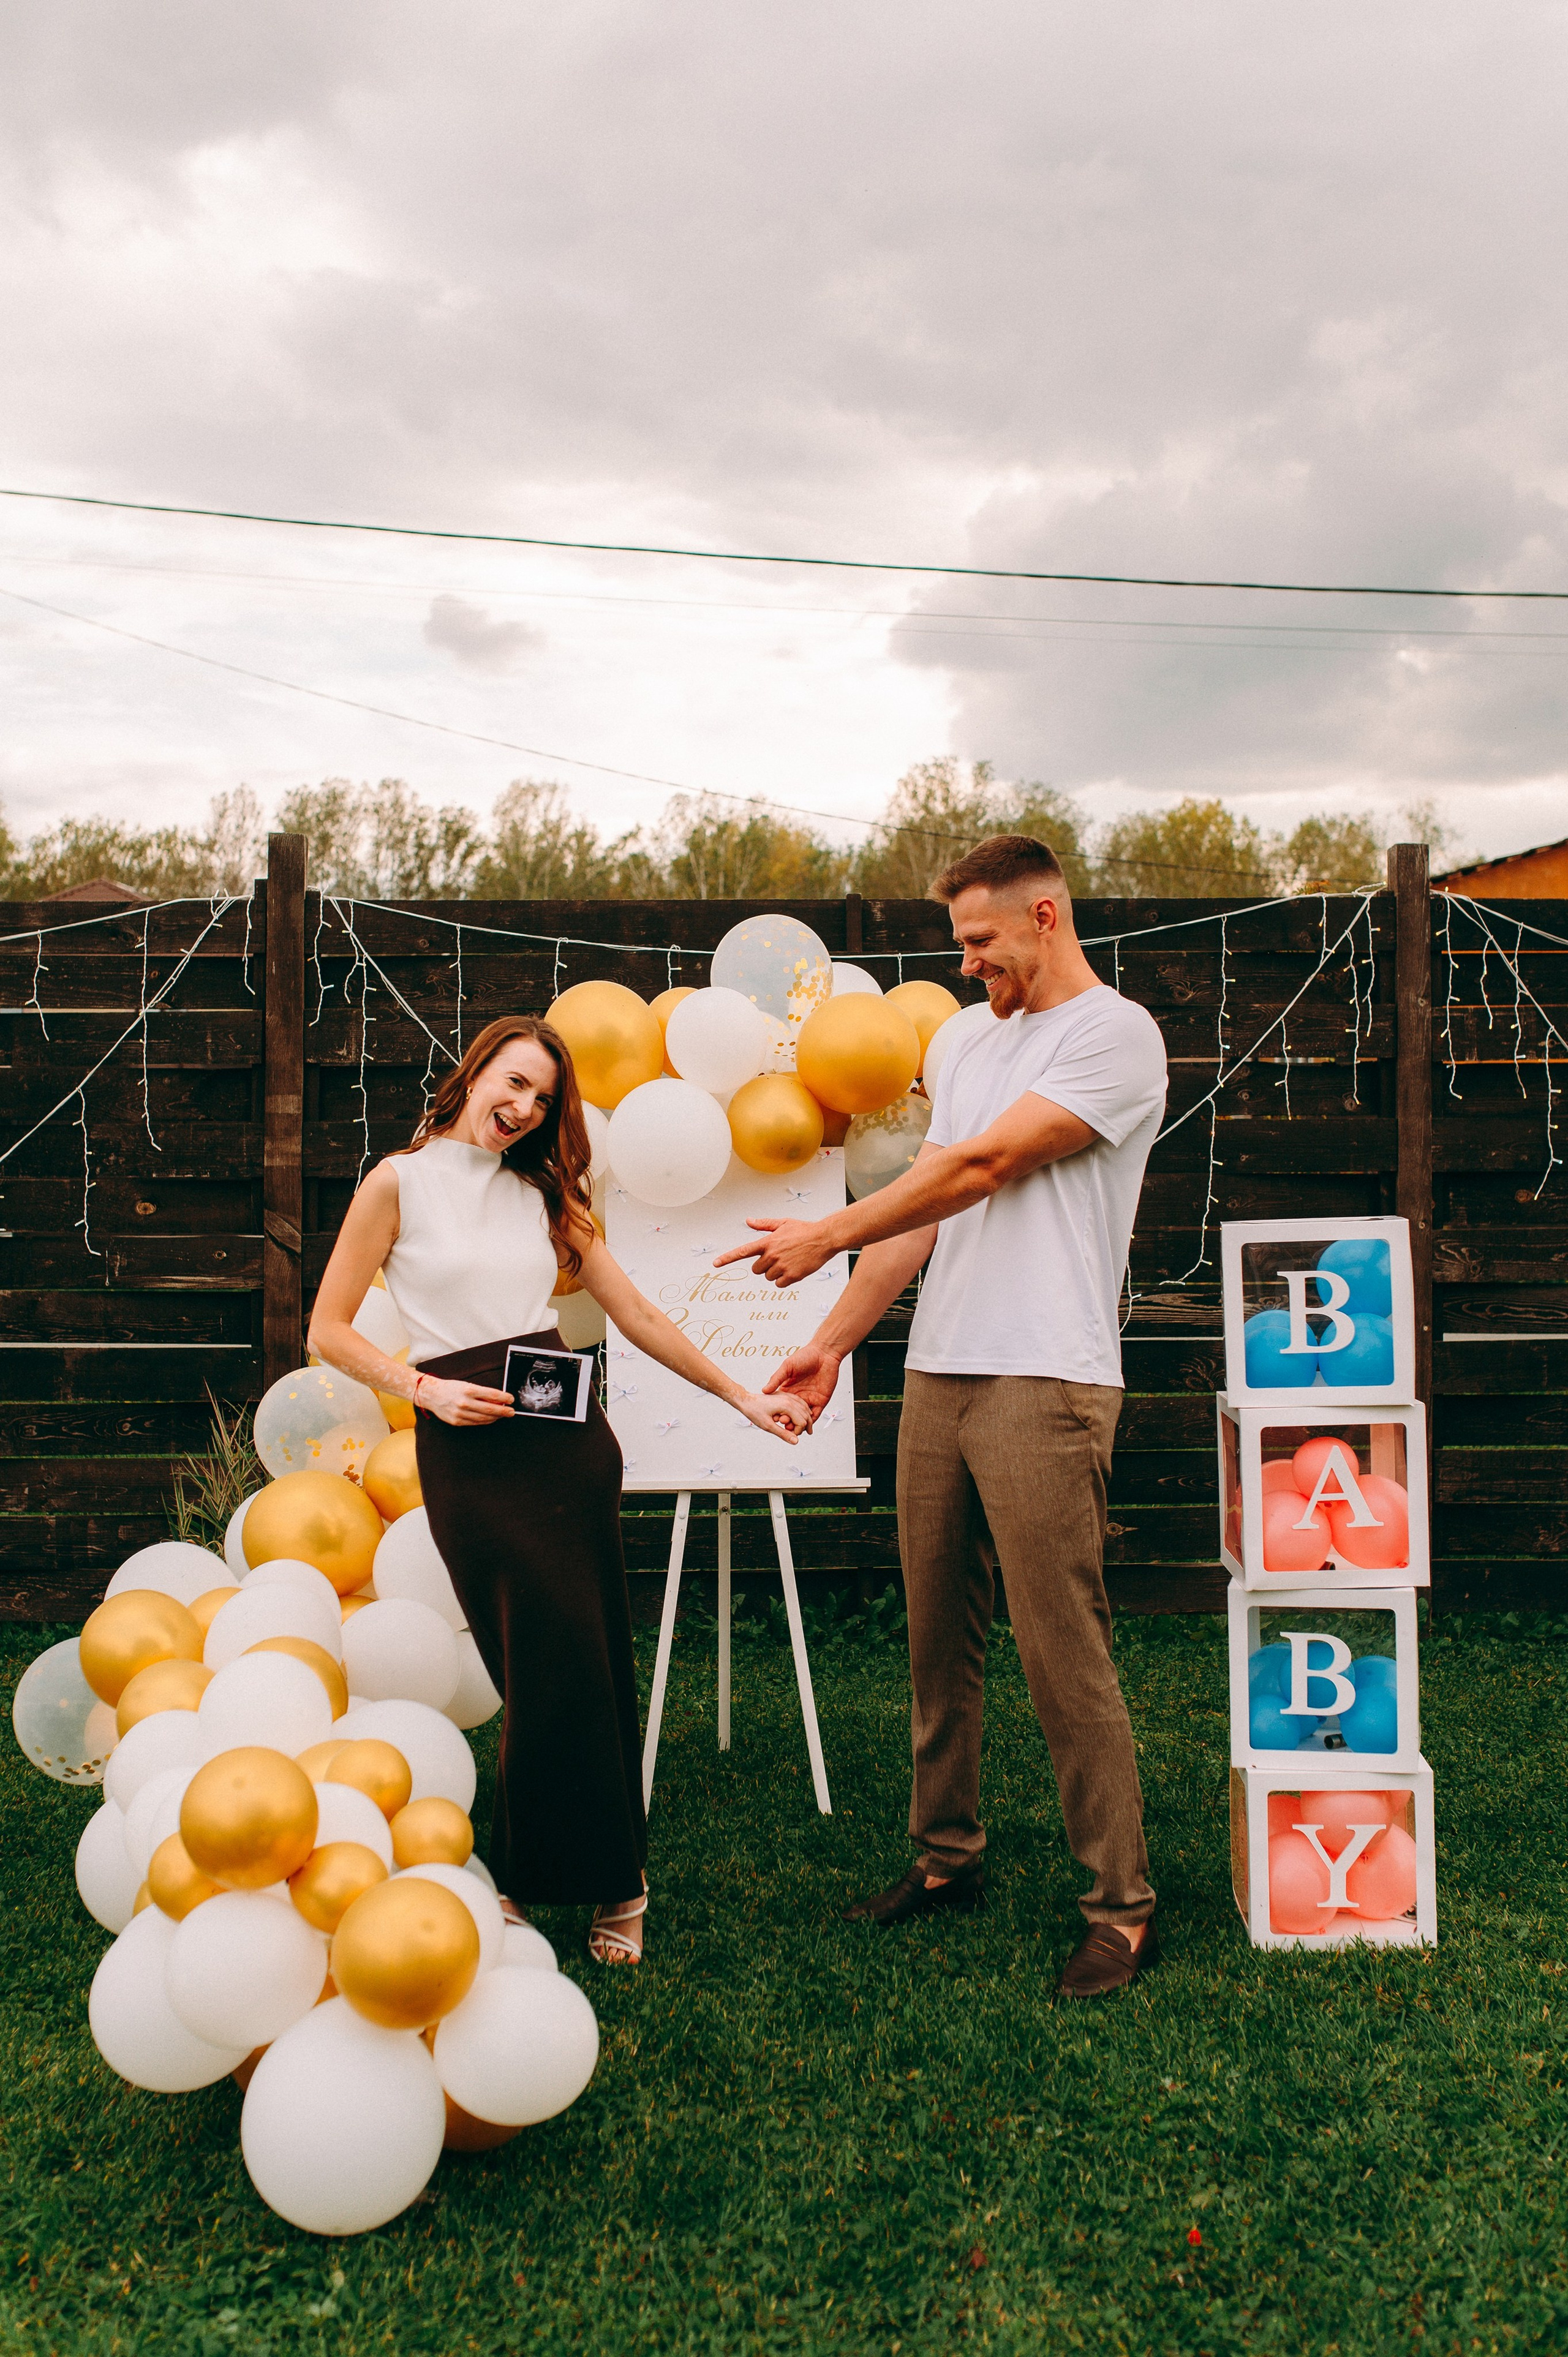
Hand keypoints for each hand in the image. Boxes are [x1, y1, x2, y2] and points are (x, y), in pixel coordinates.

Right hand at [418, 1377, 514, 1426]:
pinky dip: (486, 1421)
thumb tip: (498, 1399)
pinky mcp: (457, 1422)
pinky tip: (492, 1419)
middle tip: (512, 1411)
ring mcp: (460, 1413)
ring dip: (496, 1417)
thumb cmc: (451, 1388)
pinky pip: (476, 1423)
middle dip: (503, 1411)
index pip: (491, 1395)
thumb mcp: (467, 1385)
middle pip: (490, 1409)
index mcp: (468, 1390)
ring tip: (503, 1415)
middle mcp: (464, 1402)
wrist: (432, 1395)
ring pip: (484, 1418)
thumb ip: (482, 1393)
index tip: (511, 1399)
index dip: (504, 1398)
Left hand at [713, 1217, 834, 1288]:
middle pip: (756, 1269)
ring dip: (776, 1273)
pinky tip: (794, 1269)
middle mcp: (772, 1254)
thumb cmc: (804, 1230)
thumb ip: (764, 1224)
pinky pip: (779, 1284)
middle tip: (778, 1258)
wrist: (824, 1238)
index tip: (715, 1264)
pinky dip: (785, 1280)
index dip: (728, 1258)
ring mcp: (781, 1266)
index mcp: (768, 1241)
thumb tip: (748, 1221)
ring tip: (789, 1261)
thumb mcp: (783, 1223)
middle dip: (764, 1266)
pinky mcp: (791, 1276)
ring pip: (768, 1277)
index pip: (743, 1251)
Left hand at [733, 1389, 808, 1443]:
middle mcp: (789, 1399)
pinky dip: (803, 1410)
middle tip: (804, 1434)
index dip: (798, 1431)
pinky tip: (802, 1415)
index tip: (791, 1436)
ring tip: (805, 1428)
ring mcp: (787, 1396)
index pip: (801, 1422)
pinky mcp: (785, 1395)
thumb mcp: (768, 1426)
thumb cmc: (754, 1412)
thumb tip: (795, 1441)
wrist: (746, 1401)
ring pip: (804, 1407)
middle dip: (805, 1425)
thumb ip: (783, 1434)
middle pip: (806, 1414)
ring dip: (806, 1418)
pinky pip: (799, 1402)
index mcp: (786, 1405)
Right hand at [763, 1344, 842, 1422]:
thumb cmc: (806, 1356)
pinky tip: (806, 1426)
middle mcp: (799, 1395)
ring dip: (798, 1424)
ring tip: (793, 1428)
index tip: (773, 1417)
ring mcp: (810, 1399)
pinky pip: (816, 1414)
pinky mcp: (821, 1401)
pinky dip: (811, 1421)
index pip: (781, 1405)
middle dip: (787, 1420)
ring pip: (803, 1417)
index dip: (777, 1412)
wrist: (824, 1353)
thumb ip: (776, 1379)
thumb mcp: (787, 1367)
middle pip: (791, 1414)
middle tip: (783, 1424)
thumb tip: (764, 1390)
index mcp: (789, 1388)